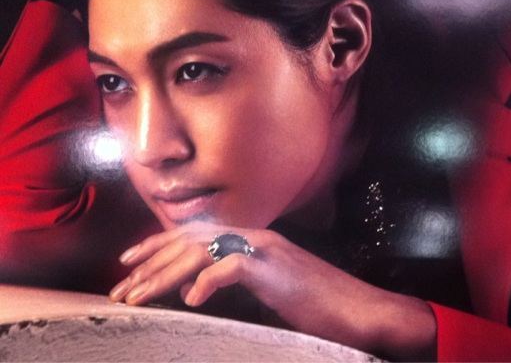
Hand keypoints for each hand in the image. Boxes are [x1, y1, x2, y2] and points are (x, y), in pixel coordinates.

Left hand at [109, 222, 435, 358]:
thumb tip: (202, 285)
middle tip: (121, 288)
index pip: (196, 233)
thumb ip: (239, 277)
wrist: (357, 307)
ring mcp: (265, 249)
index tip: (130, 262)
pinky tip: (192, 300)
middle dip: (150, 262)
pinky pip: (231, 267)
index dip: (159, 245)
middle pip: (190, 240)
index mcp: (252, 239)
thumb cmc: (316, 301)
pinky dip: (207, 282)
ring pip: (201, 251)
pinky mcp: (274, 268)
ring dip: (165, 274)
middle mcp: (255, 236)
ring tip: (138, 297)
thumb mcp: (270, 286)